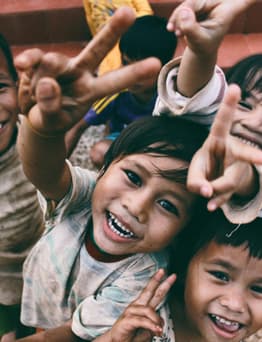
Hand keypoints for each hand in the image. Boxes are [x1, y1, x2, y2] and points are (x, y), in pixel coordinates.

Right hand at [15, 6, 160, 135]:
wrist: (35, 115)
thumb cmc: (51, 118)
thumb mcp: (52, 120)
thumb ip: (50, 106)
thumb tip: (48, 81)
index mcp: (92, 91)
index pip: (114, 81)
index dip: (133, 73)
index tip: (156, 63)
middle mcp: (80, 73)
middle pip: (97, 49)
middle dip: (112, 32)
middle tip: (129, 12)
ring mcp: (62, 65)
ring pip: (55, 60)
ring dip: (43, 78)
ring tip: (37, 94)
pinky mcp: (41, 61)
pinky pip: (35, 57)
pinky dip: (28, 61)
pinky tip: (22, 66)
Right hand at [106, 269, 175, 341]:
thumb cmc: (132, 336)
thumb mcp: (147, 331)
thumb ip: (154, 324)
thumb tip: (160, 323)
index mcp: (141, 306)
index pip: (152, 292)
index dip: (160, 282)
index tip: (171, 275)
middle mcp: (136, 305)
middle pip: (150, 291)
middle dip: (161, 282)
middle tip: (172, 276)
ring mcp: (131, 311)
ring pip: (149, 310)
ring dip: (157, 321)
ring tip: (160, 330)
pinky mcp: (127, 320)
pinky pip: (142, 320)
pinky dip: (151, 325)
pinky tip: (157, 330)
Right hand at [166, 0, 255, 54]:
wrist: (201, 48)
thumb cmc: (205, 46)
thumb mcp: (199, 42)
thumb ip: (192, 28)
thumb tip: (183, 12)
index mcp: (228, 10)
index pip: (243, 0)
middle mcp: (219, 2)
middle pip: (197, 1)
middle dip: (184, 14)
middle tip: (176, 31)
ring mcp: (207, 2)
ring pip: (188, 2)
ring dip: (178, 17)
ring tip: (176, 33)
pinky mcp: (197, 3)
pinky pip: (183, 6)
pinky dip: (176, 18)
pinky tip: (173, 29)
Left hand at [187, 84, 261, 210]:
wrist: (215, 179)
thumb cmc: (204, 167)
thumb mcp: (195, 171)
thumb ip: (195, 181)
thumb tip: (207, 193)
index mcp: (218, 140)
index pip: (222, 122)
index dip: (228, 106)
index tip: (234, 87)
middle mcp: (233, 150)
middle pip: (243, 154)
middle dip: (253, 156)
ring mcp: (239, 166)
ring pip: (231, 180)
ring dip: (216, 192)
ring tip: (206, 202)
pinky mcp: (239, 181)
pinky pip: (229, 194)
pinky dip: (218, 201)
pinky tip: (211, 206)